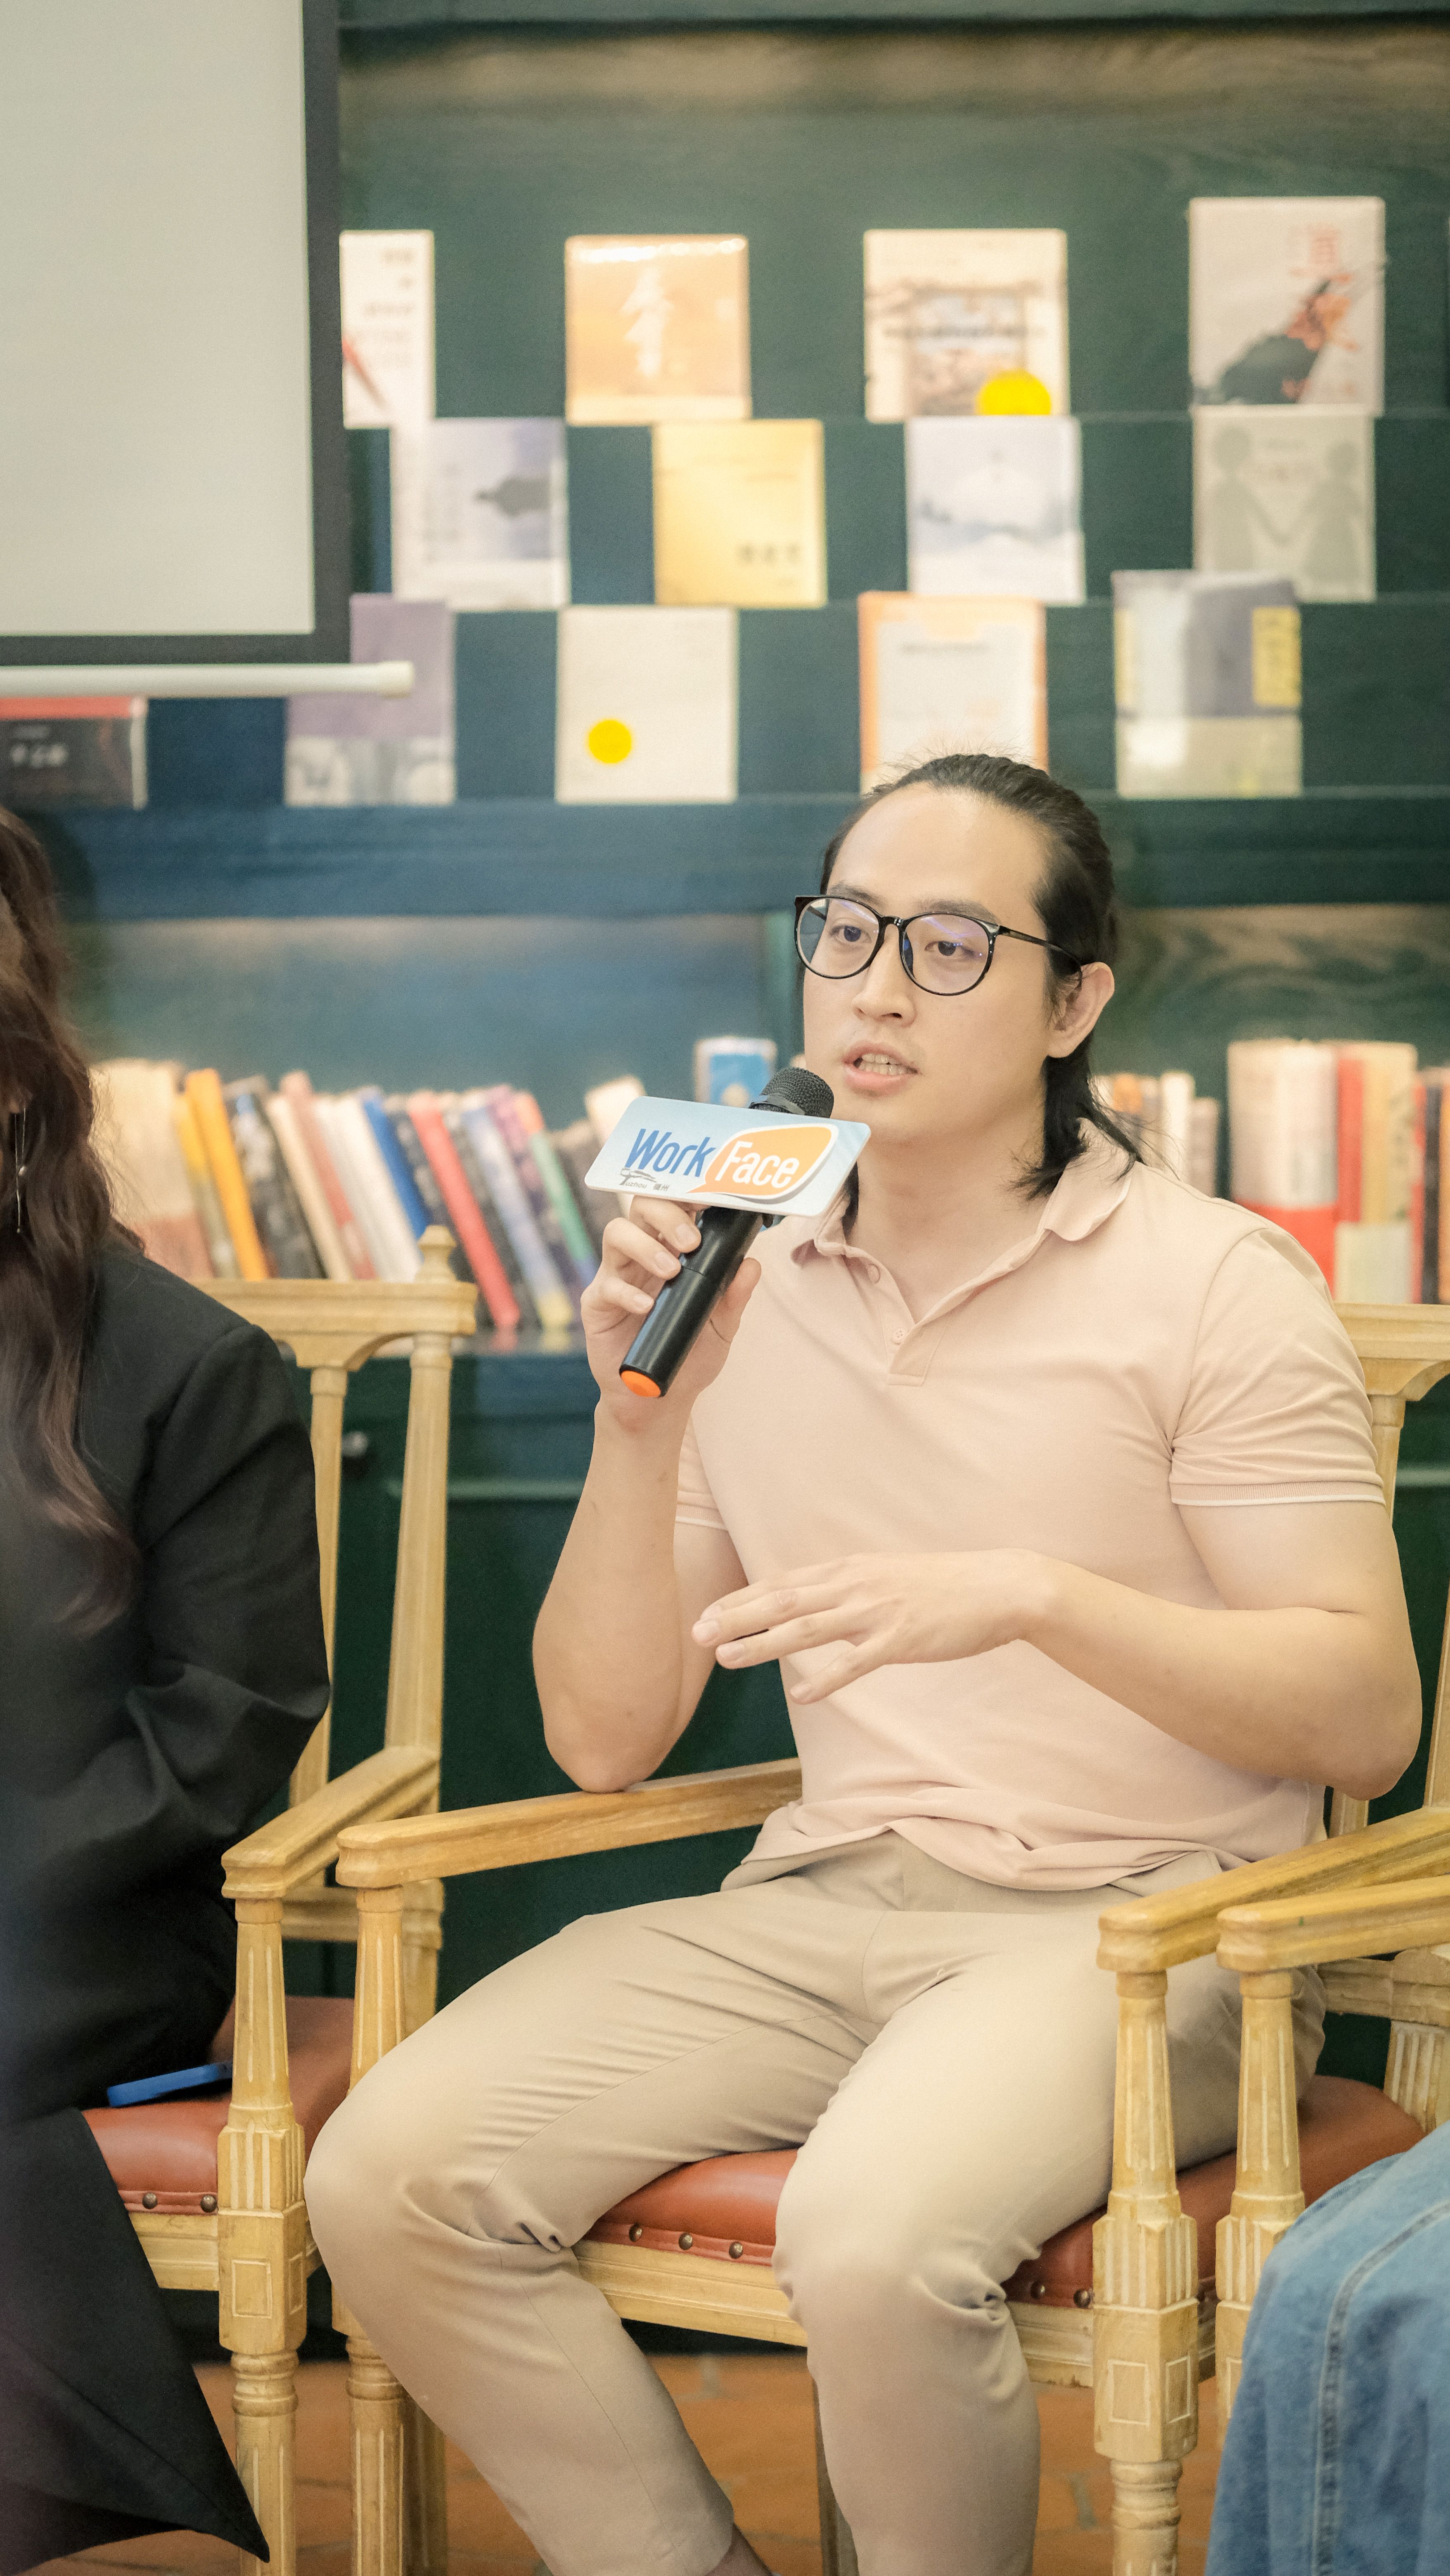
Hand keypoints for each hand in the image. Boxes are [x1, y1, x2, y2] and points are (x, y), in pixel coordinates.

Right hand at [582, 1194, 760, 1426]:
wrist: (659, 1400)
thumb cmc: (690, 1357)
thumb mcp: (722, 1327)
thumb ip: (734, 1296)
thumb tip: (752, 1264)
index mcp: (672, 1252)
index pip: (673, 1207)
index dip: (687, 1197)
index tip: (709, 1201)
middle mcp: (642, 1257)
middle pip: (641, 1208)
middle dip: (667, 1215)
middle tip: (690, 1241)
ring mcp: (617, 1277)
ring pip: (617, 1234)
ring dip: (646, 1247)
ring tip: (671, 1273)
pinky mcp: (597, 1304)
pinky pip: (606, 1286)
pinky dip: (627, 1293)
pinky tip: (647, 1307)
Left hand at [692, 1552, 1050, 1700]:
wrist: (998, 1587)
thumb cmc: (942, 1586)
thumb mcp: (886, 1576)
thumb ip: (848, 1589)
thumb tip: (814, 1602)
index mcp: (850, 1569)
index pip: (782, 1581)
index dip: (742, 1598)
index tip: (707, 1612)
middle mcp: (856, 1585)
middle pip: (784, 1600)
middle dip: (737, 1617)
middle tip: (696, 1632)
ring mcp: (878, 1611)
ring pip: (808, 1627)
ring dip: (765, 1643)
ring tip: (728, 1658)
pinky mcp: (902, 1638)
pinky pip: (857, 1662)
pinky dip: (828, 1679)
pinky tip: (802, 1695)